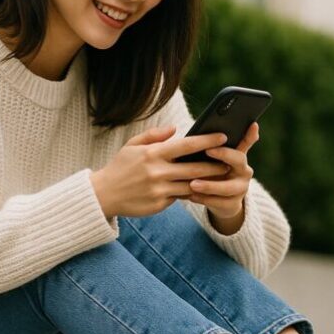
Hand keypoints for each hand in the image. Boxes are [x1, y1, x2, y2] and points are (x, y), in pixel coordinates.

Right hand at [90, 125, 231, 217]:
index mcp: (153, 154)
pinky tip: (203, 189)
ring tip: (222, 176)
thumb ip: (154, 136)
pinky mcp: (159, 205)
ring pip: (191, 185)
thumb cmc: (120, 167)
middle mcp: (157, 172)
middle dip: (215, 165)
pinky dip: (192, 193)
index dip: (207, 140)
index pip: (186, 145)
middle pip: (195, 168)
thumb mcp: (132, 146)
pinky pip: (180, 197)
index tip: (223, 136)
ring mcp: (159, 190)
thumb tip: (176, 129)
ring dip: (208, 182)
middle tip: (231, 161)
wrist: (103, 195)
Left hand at [187, 121, 258, 219]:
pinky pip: (220, 202)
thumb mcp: (211, 159)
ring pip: (228, 187)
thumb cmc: (211, 172)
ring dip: (209, 185)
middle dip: (224, 154)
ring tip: (192, 183)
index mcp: (239, 156)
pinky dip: (204, 199)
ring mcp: (241, 188)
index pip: (247, 141)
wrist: (218, 201)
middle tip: (207, 150)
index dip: (248, 134)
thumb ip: (207, 145)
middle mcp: (244, 170)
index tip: (245, 125)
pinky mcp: (234, 204)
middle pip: (239, 159)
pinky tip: (191, 195)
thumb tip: (190, 129)